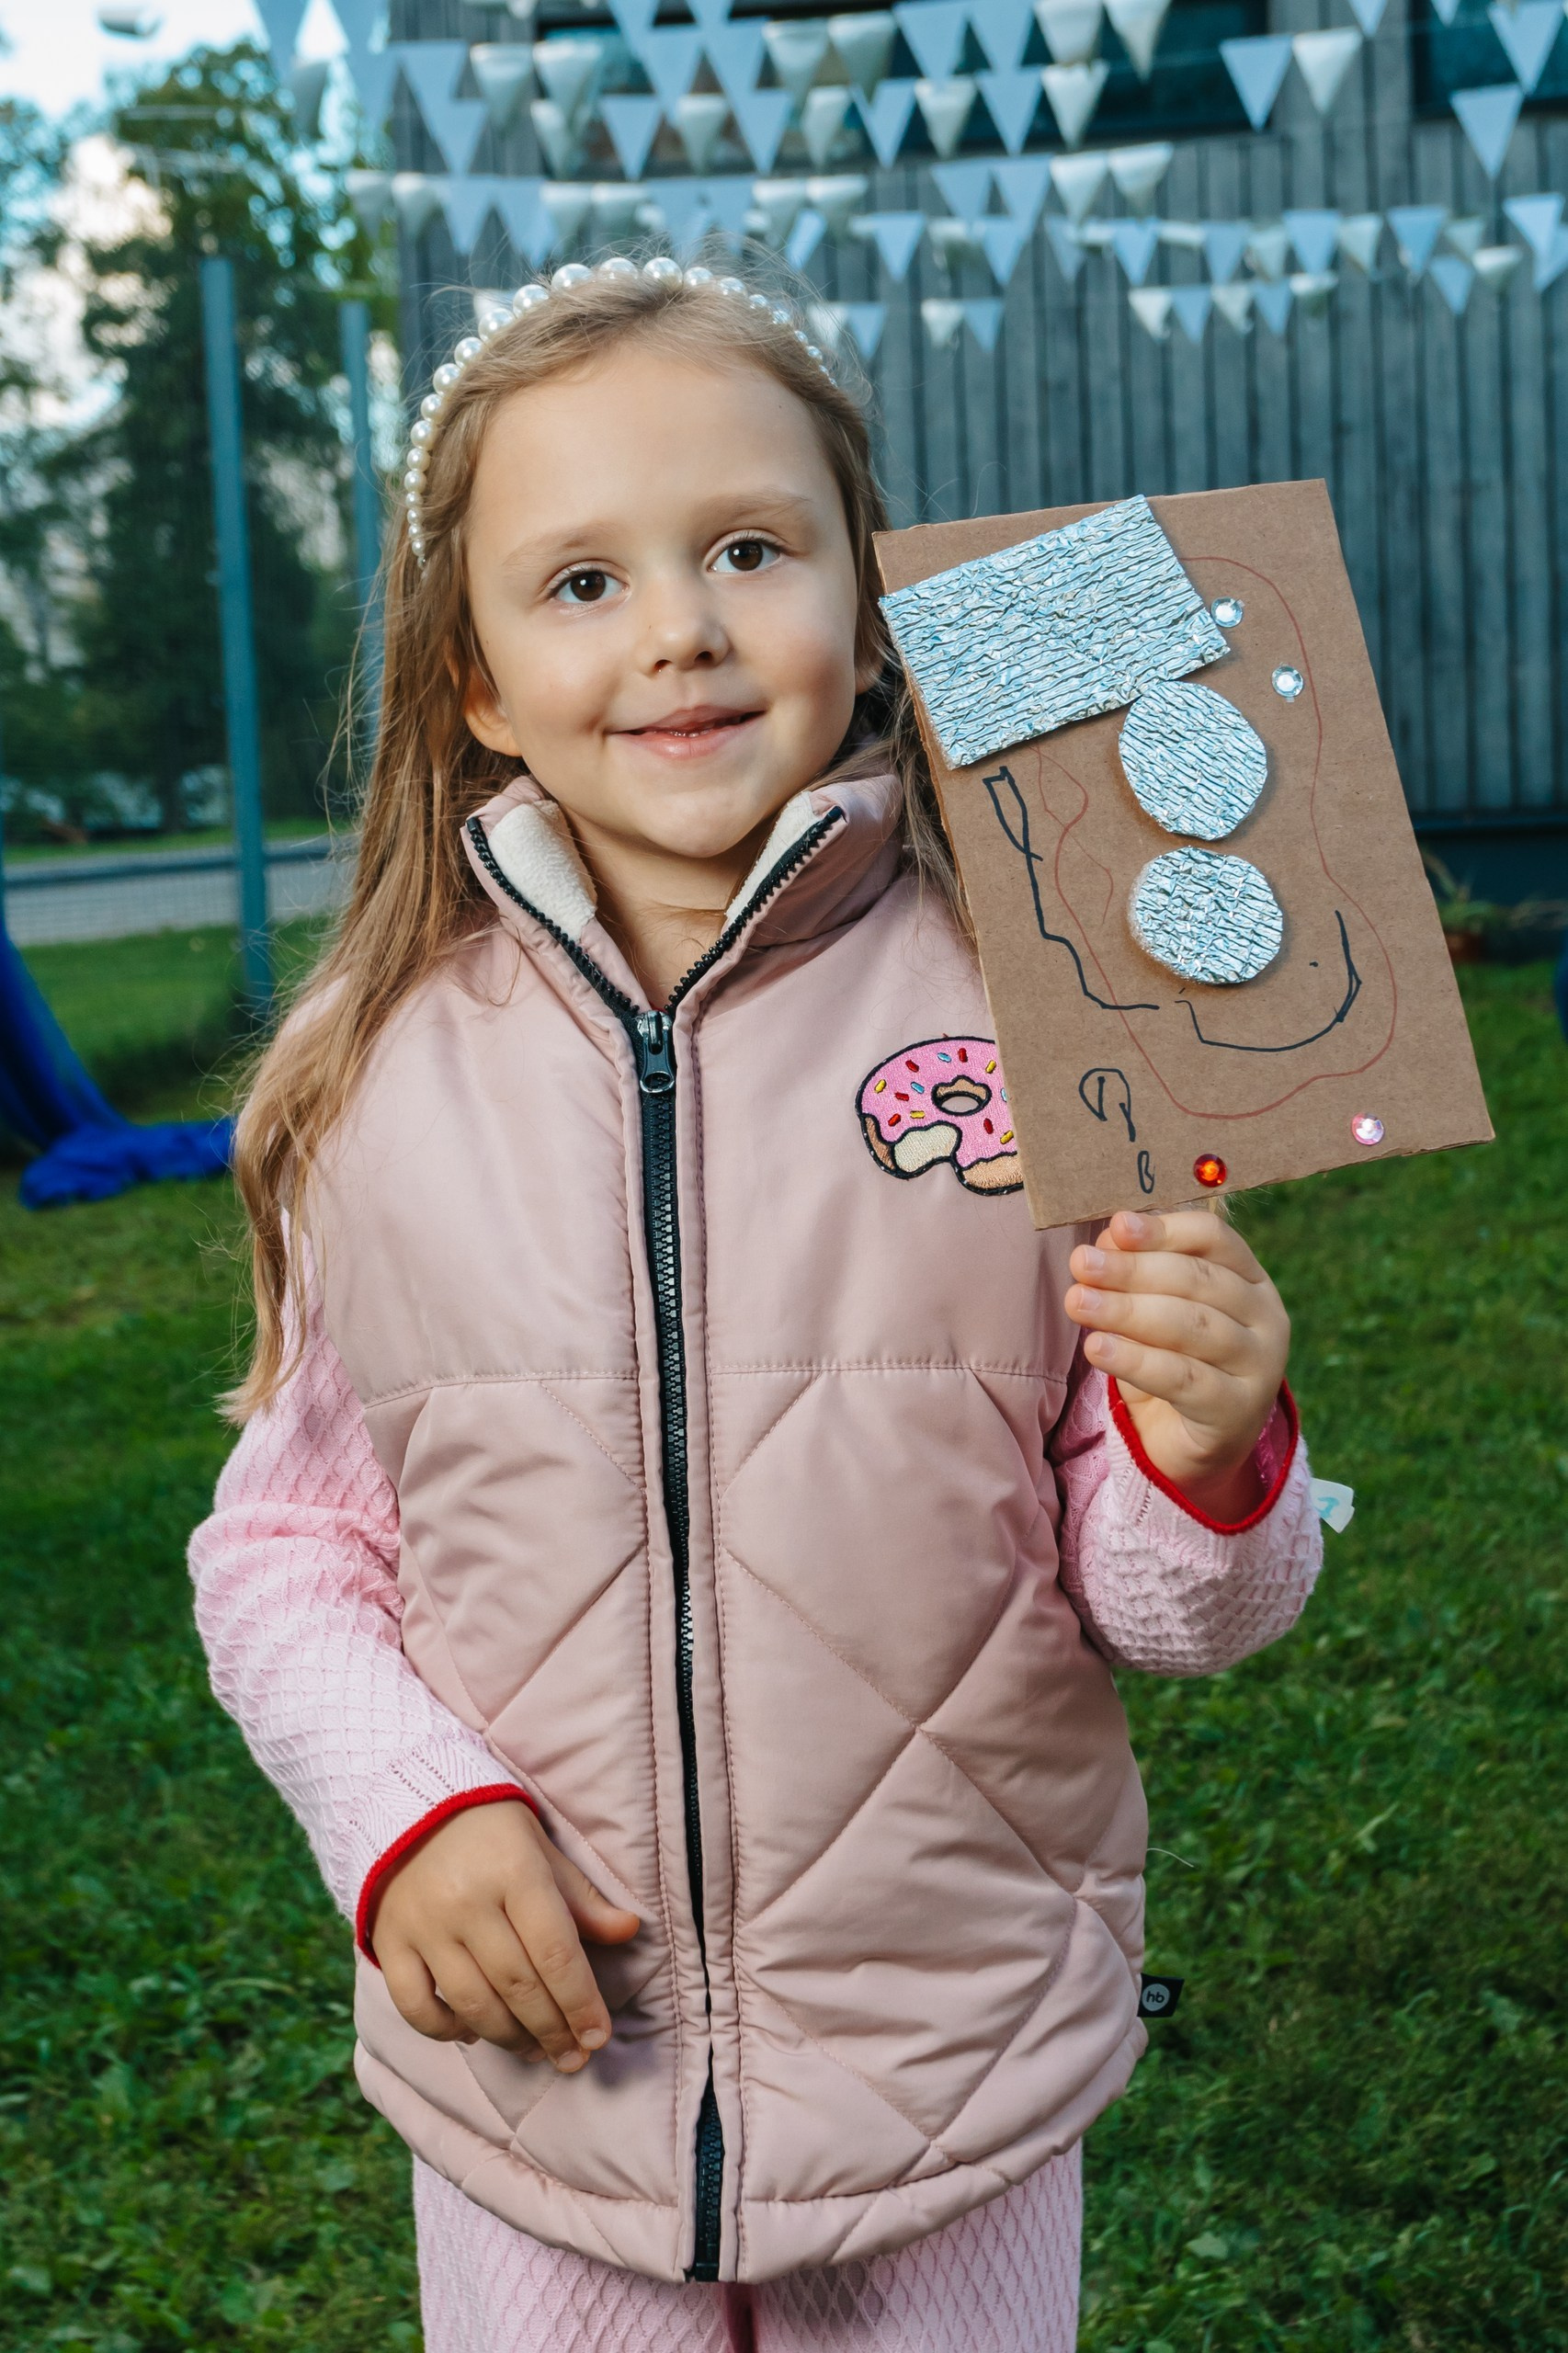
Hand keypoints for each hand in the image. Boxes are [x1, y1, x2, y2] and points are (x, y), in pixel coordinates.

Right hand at [370, 1800, 639, 2070]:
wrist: (411, 1806)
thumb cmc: (492, 1833)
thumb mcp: (543, 1851)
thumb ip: (582, 1898)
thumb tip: (629, 1931)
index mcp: (515, 1871)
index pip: (555, 1951)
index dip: (580, 2002)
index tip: (599, 2037)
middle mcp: (466, 1901)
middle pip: (517, 1984)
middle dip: (551, 2029)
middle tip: (573, 2057)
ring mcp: (423, 1925)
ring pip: (470, 2002)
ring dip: (508, 2037)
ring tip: (534, 2050)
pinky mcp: (389, 1941)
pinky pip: (415, 2004)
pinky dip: (444, 2029)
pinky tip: (473, 2033)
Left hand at [1065, 1209, 1289, 1519]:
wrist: (1194, 1446)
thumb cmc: (1173, 1363)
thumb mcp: (1154, 1311)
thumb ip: (1137, 1272)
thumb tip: (1109, 1236)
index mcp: (1250, 1279)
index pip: (1214, 1238)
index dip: (1165, 1229)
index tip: (1117, 1226)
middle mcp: (1265, 1317)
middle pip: (1198, 1280)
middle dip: (1133, 1270)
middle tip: (1081, 1264)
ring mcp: (1259, 1366)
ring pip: (1191, 1326)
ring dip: (1127, 1311)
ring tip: (1078, 1302)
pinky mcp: (1237, 1411)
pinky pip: (1182, 1379)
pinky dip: (1135, 1360)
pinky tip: (1097, 1348)